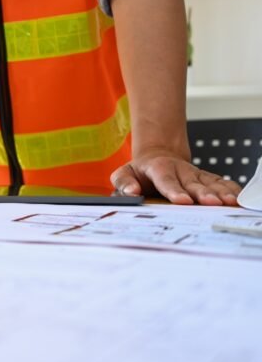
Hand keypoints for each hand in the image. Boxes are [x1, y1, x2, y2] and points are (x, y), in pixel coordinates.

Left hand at [111, 149, 240, 205]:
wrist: (158, 157)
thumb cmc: (141, 171)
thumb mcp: (124, 173)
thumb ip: (124, 182)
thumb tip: (131, 192)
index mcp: (159, 169)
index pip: (167, 180)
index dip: (175, 190)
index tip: (182, 201)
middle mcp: (181, 170)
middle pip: (192, 183)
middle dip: (202, 193)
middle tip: (211, 203)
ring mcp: (195, 174)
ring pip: (209, 183)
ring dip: (220, 192)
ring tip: (229, 202)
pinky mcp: (206, 179)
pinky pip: (221, 183)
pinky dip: (230, 190)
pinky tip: (237, 199)